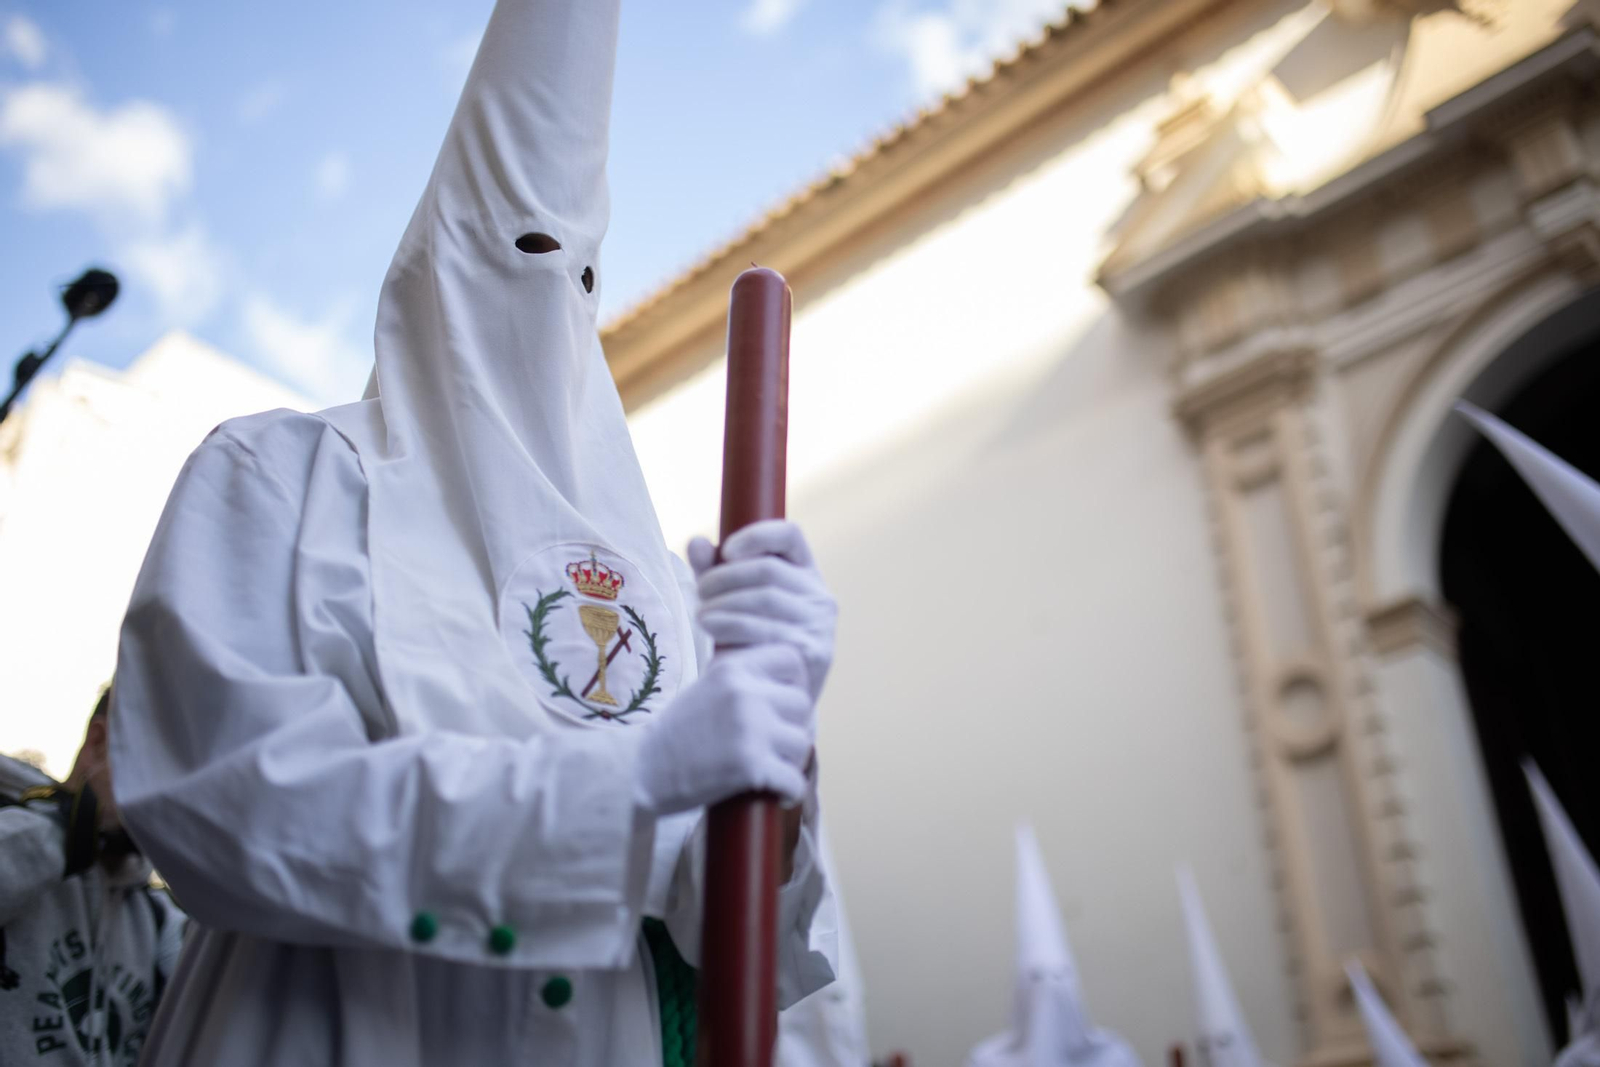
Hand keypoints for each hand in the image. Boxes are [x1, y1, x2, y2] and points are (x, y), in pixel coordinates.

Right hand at [633, 644, 812, 815]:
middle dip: (793, 727)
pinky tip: (778, 794)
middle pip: (802, 705)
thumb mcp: (706, 688)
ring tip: (774, 770)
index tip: (784, 705)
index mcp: (733, 669)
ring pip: (802, 743)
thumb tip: (783, 688)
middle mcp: (745, 693)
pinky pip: (795, 779)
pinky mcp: (750, 766)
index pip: (792, 659)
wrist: (640, 769)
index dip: (796, 682)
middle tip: (777, 745)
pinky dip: (790, 791)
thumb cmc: (673, 734)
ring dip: (791, 760)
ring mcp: (750, 729)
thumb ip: (741, 679)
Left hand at [688, 520, 836, 705]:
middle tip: (699, 592)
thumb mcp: (732, 603)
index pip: (790, 535)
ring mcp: (820, 625)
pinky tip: (711, 629)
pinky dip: (731, 626)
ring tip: (701, 614)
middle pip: (768, 569)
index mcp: (805, 574)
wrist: (773, 700)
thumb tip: (696, 542)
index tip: (727, 550)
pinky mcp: (814, 652)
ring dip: (724, 603)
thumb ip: (714, 572)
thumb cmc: (751, 644)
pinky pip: (767, 630)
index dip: (757, 535)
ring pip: (764, 598)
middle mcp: (819, 596)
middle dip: (725, 577)